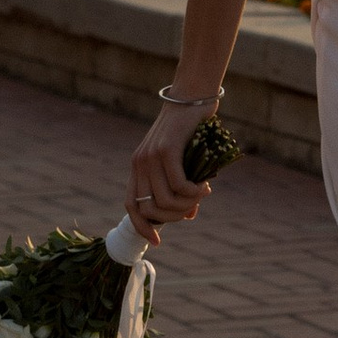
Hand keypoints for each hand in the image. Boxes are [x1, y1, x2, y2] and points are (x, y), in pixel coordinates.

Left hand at [127, 103, 214, 242]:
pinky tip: (205, 187)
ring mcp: (150, 156)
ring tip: (201, 197)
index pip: (131, 206)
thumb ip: (181, 187)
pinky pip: (178, 185)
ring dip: (186, 206)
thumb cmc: (191, 130)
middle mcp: (139, 163)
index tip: (158, 241)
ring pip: (165, 200)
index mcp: (138, 167)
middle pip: (150, 209)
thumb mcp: (184, 162)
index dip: (143, 227)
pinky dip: (194, 193)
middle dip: (174, 217)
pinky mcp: (166, 150)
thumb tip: (189, 214)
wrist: (191, 96)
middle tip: (193, 209)